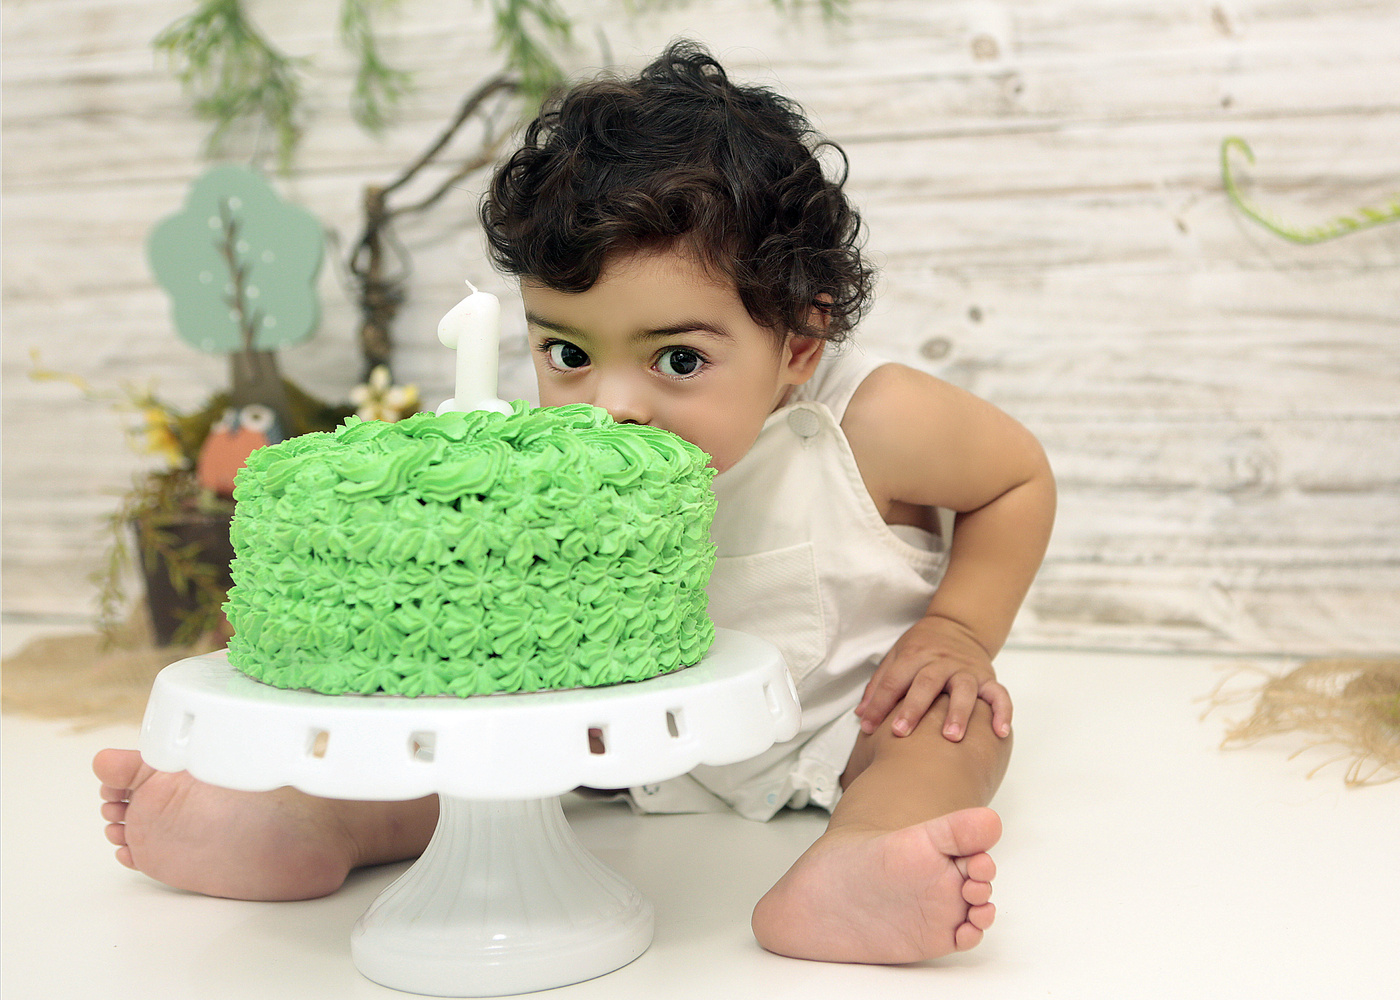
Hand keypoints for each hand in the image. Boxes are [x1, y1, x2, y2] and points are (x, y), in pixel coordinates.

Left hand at [854, 615, 1011, 741]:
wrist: (958, 625)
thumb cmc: (921, 647)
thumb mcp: (896, 656)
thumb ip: (879, 685)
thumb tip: (861, 716)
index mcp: (914, 655)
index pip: (894, 680)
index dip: (879, 703)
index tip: (868, 727)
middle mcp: (941, 662)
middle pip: (926, 683)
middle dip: (913, 708)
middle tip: (901, 733)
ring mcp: (966, 670)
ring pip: (964, 689)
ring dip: (958, 713)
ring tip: (952, 738)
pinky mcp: (987, 677)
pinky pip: (999, 694)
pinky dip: (1002, 712)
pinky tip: (1000, 732)